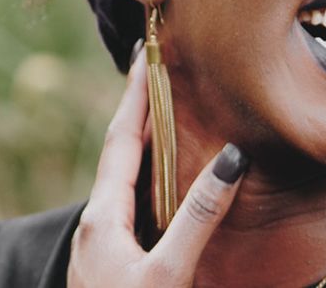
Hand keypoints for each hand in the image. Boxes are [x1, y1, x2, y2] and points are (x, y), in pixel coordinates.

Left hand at [67, 50, 248, 286]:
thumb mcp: (169, 273)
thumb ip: (198, 218)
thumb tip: (229, 159)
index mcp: (102, 217)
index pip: (120, 141)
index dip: (135, 99)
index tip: (145, 58)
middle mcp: (96, 221)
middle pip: (116, 152)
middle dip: (135, 111)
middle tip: (153, 73)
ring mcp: (100, 240)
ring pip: (119, 177)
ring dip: (138, 142)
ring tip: (158, 112)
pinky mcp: (110, 256)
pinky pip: (125, 200)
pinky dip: (142, 175)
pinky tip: (156, 179)